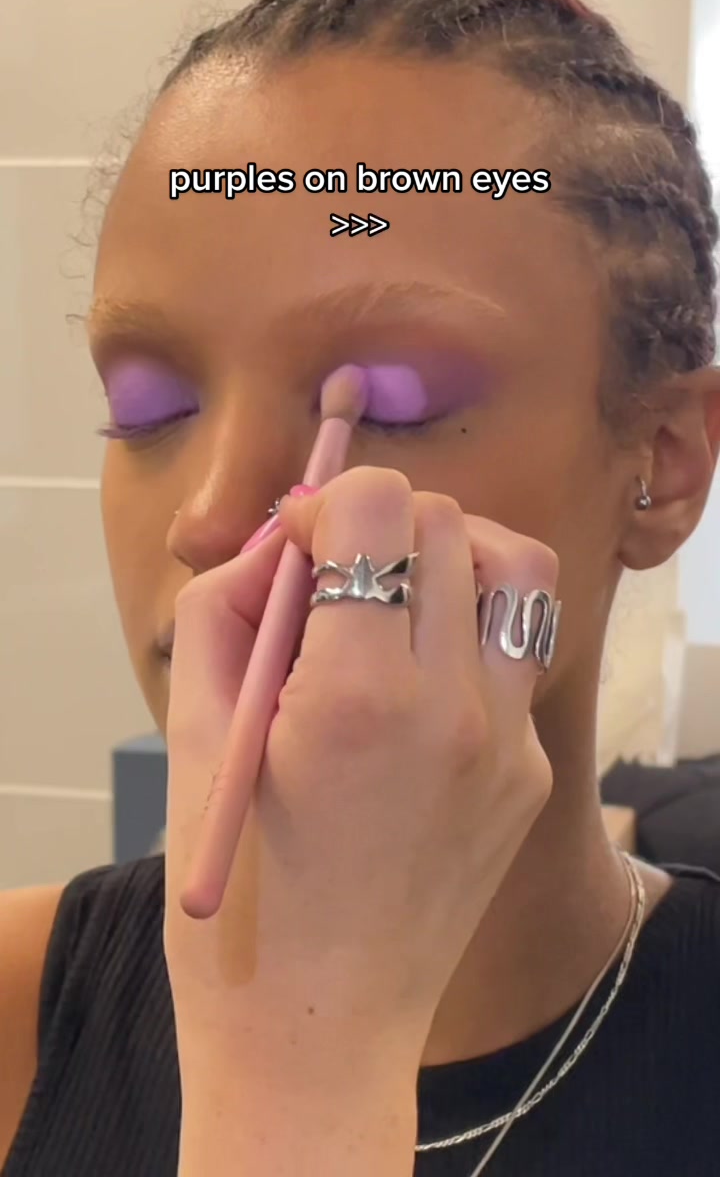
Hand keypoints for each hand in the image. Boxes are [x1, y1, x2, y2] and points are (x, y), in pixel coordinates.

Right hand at [164, 466, 555, 1060]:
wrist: (320, 1028)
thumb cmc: (240, 891)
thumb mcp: (193, 736)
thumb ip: (227, 607)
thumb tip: (283, 543)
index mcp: (359, 696)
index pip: (380, 508)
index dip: (324, 505)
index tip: (296, 549)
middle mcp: (457, 707)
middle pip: (448, 523)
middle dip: (380, 527)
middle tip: (335, 578)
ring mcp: (511, 742)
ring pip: (515, 569)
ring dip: (451, 556)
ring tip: (398, 600)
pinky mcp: (533, 773)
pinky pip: (514, 655)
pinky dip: (465, 635)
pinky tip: (414, 694)